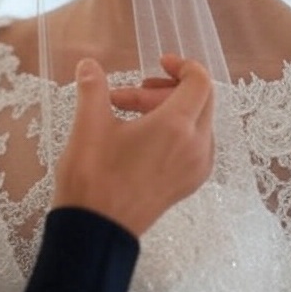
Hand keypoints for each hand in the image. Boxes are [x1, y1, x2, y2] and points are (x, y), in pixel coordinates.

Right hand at [52, 54, 213, 236]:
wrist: (96, 229)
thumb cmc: (93, 175)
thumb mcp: (89, 125)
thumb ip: (93, 88)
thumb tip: (88, 64)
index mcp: (176, 126)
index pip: (200, 82)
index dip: (182, 65)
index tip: (157, 62)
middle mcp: (196, 146)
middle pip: (202, 100)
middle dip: (167, 89)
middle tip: (130, 95)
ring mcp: (196, 168)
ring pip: (198, 123)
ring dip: (170, 110)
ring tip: (129, 117)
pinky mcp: (189, 184)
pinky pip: (196, 144)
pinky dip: (176, 132)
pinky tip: (143, 138)